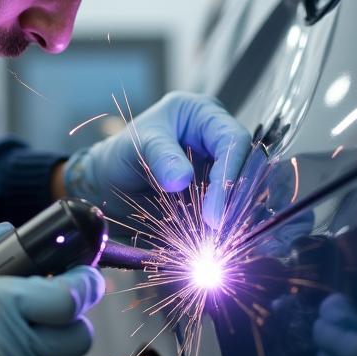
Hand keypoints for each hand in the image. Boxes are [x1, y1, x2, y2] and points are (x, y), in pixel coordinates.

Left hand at [62, 91, 250, 229]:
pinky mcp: (217, 190)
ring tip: (219, 242)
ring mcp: (220, 164)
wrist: (110, 181)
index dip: (229, 175)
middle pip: (246, 166)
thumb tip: (181, 178)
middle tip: (222, 232)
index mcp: (203, 113)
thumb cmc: (122, 153)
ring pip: (243, 189)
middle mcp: (218, 136)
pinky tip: (217, 241)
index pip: (232, 139)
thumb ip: (159, 157)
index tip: (214, 213)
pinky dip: (226, 224)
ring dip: (234, 216)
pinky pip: (230, 207)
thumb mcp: (135, 146)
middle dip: (236, 200)